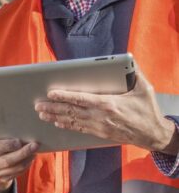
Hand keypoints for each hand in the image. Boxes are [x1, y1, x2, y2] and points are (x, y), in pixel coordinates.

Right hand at [0, 129, 37, 192]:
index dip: (5, 145)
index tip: (18, 141)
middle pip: (5, 161)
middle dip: (22, 153)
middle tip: (34, 145)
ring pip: (14, 168)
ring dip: (26, 159)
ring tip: (34, 151)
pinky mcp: (2, 180)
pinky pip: (17, 174)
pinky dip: (26, 165)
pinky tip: (30, 158)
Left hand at [35, 65, 177, 153]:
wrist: (153, 134)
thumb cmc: (148, 110)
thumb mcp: (144, 88)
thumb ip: (134, 73)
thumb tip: (128, 58)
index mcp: (108, 103)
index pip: (81, 98)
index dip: (64, 96)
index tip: (51, 93)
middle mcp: (100, 116)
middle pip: (72, 111)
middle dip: (53, 108)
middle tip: (38, 105)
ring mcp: (99, 126)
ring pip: (72, 121)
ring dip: (55, 117)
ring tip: (42, 114)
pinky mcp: (99, 133)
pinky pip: (79, 129)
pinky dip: (66, 125)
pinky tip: (57, 123)